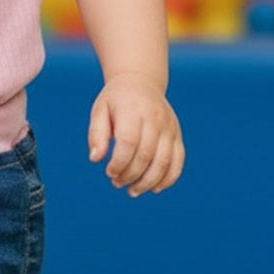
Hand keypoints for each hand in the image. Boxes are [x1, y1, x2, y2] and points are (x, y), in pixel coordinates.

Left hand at [87, 72, 183, 197]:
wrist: (141, 83)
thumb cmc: (116, 100)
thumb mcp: (99, 110)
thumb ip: (96, 134)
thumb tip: (95, 159)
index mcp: (133, 110)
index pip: (129, 143)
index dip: (119, 163)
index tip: (108, 172)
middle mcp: (155, 118)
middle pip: (146, 155)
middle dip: (130, 175)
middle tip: (116, 183)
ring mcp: (169, 127)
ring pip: (164, 162)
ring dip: (148, 182)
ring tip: (133, 191)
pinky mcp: (177, 134)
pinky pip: (178, 161)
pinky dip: (168, 178)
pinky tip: (155, 188)